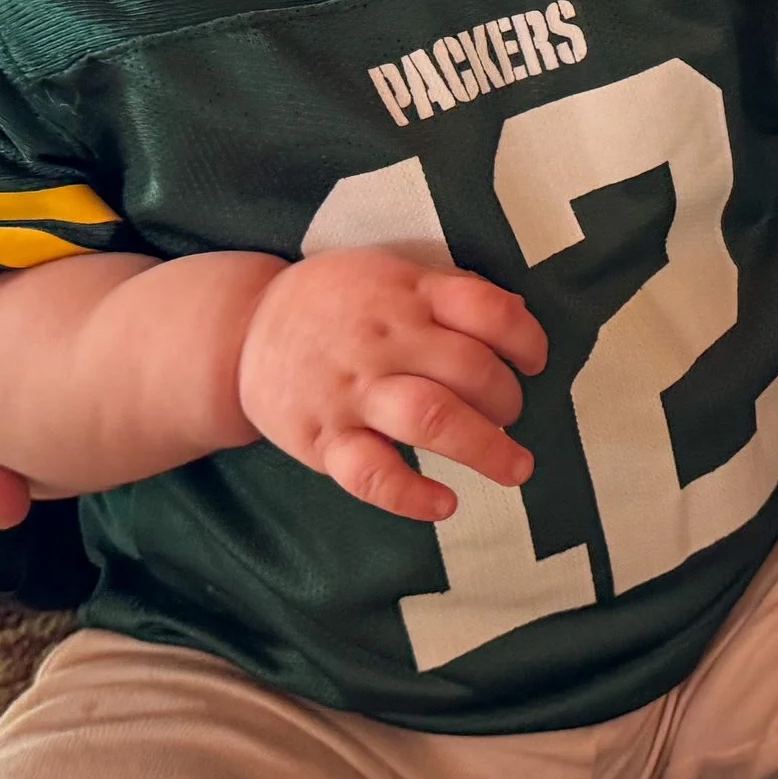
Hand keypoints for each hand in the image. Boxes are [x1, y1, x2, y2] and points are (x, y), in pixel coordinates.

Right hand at [236, 247, 548, 522]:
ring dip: (484, 446)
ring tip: (516, 467)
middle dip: (508, 399)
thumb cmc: (336, 303)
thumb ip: (450, 293)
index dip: (525, 338)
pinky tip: (445, 504)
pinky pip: (371, 474)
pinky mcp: (324, 439)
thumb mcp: (390, 274)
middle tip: (511, 415)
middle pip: (469, 368)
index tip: (535, 362)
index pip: (485, 309)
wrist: (242, 330)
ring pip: (431, 416)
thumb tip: (519, 319)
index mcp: (407, 293)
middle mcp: (384, 340)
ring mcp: (354, 391)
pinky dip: (412, 495)